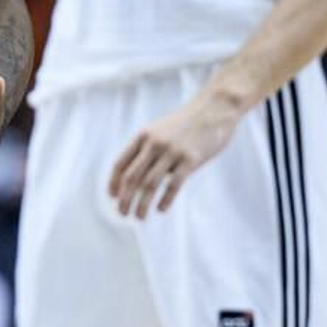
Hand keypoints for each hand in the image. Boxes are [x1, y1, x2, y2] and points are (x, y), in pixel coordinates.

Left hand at [108, 92, 241, 217]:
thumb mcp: (161, 130)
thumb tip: (137, 176)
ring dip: (142, 203)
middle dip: (125, 197)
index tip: (112, 197)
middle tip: (122, 213)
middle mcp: (154, 143)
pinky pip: (174, 185)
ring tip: (139, 217)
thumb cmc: (186, 123)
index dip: (114, 182)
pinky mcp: (190, 159)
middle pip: (132, 177)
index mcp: (143, 136)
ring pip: (150, 184)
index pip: (121, 163)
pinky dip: (165, 200)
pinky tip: (160, 210)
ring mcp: (172, 151)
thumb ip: (148, 149)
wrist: (214, 109)